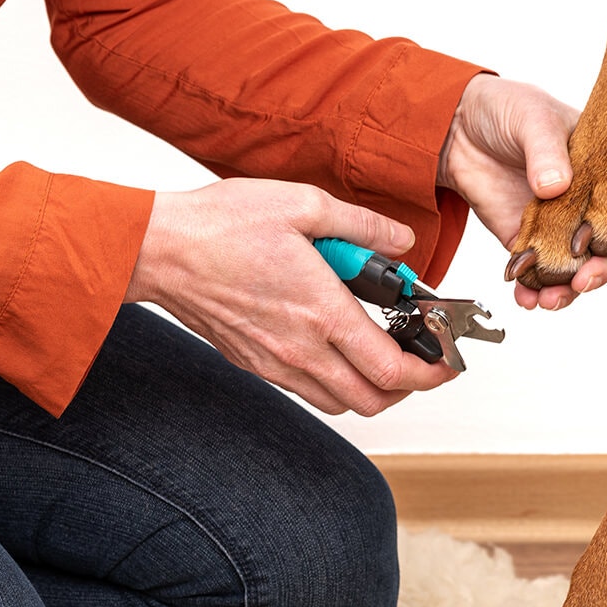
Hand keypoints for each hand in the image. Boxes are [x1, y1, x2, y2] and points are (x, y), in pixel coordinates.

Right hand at [125, 178, 455, 415]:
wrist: (159, 250)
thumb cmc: (223, 225)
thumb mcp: (303, 204)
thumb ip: (363, 226)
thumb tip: (403, 241)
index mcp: (321, 313)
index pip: (392, 370)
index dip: (431, 373)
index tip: (447, 360)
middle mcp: (300, 349)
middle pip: (372, 400)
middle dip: (409, 388)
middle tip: (423, 360)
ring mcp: (274, 363)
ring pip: (340, 403)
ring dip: (371, 388)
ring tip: (383, 353)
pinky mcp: (254, 364)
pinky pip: (307, 391)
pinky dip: (335, 382)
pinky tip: (337, 346)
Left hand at [438, 74, 606, 309]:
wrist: (460, 131)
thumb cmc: (508, 111)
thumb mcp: (531, 117)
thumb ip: (545, 149)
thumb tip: (555, 186)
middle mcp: (598, 200)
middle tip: (585, 275)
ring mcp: (568, 226)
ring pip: (590, 267)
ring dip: (576, 288)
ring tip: (551, 296)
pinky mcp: (536, 244)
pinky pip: (545, 276)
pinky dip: (538, 292)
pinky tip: (526, 297)